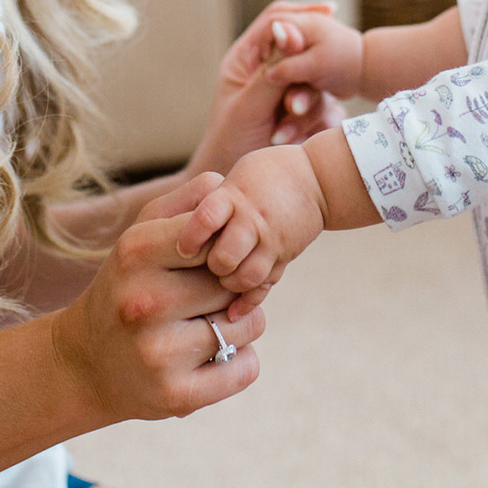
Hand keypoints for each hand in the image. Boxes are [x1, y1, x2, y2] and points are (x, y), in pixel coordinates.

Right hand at [52, 173, 267, 422]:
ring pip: (249, 325)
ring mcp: (159, 353)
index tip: (212, 262)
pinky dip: (240, 361)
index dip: (226, 250)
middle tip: (209, 297)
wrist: (83, 363)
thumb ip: (187, 202)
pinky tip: (212, 356)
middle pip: (236, 282)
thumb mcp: (141, 234)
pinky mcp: (176, 396)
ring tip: (208, 324)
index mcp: (137, 253)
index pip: (220, 237)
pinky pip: (246, 368)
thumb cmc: (125, 286)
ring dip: (241, 324)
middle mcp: (145, 303)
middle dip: (233, 288)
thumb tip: (227, 185)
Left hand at [175, 146, 325, 319]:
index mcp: (235, 196)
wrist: (314, 179)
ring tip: (217, 282)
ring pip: (244, 277)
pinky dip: (247, 302)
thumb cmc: (264, 175)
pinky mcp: (283, 256)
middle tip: (197, 270)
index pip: (206, 218)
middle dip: (208, 268)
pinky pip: (264, 285)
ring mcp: (271, 240)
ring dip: (226, 285)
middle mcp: (252, 220)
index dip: (190, 238)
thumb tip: (173, 229)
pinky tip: (231, 312)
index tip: (180, 250)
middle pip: (223, 257)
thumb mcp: (234, 179)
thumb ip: (208, 202)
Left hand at [186, 1, 346, 180]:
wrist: (234, 187)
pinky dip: (311, 126)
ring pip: (317, 85)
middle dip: (304, 81)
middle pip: (304, 53)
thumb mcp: (248, 106)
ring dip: (304, 110)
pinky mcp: (306, 117)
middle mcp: (271, 72)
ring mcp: (290, 94)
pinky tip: (291, 142)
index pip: (277, 21)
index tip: (329, 13)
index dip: (302, 14)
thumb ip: (272, 70)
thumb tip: (290, 30)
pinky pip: (325, 111)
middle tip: (291, 108)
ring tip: (280, 135)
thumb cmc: (229, 143)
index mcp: (248, 59)